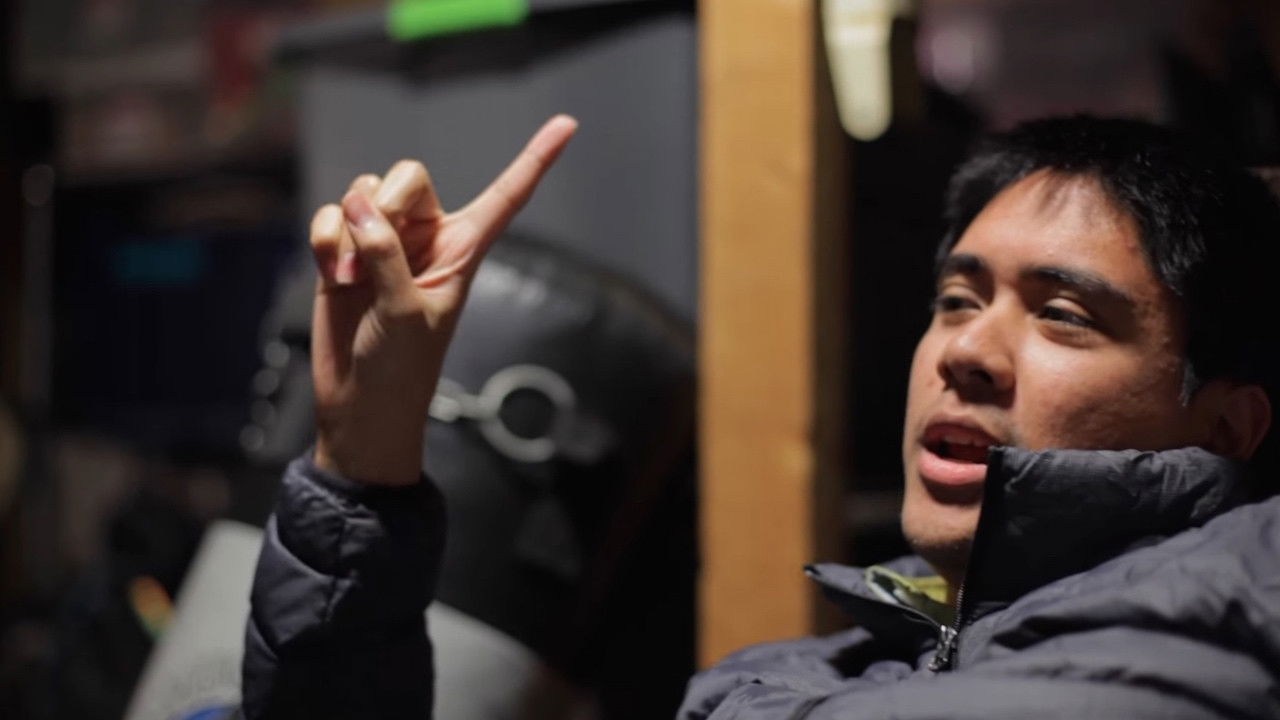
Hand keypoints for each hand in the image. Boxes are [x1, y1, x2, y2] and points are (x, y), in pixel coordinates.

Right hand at [308, 116, 577, 484]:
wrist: (359, 405)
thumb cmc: (401, 370)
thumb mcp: (407, 312)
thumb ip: (387, 254)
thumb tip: (360, 205)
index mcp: (464, 250)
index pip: (507, 196)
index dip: (536, 159)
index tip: (569, 124)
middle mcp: (426, 239)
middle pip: (410, 177)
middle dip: (389, 202)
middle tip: (376, 246)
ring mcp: (383, 245)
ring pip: (364, 192)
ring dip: (351, 231)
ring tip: (353, 279)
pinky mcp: (344, 254)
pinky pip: (331, 216)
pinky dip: (326, 239)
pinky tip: (333, 274)